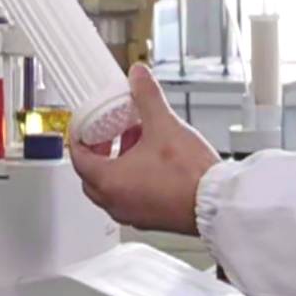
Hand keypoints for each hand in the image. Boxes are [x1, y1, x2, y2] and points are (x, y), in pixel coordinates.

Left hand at [69, 64, 220, 235]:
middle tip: (106, 134)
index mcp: (110, 181)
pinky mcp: (150, 219)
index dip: (78, 138)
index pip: (79, 158)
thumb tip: (138, 76)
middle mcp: (116, 202)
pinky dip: (131, 180)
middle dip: (97, 151)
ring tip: (134, 143)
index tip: (83, 127)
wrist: (217, 204)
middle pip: (91, 176)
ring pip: (110, 189)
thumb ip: (147, 96)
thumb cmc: (189, 175)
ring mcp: (133, 214)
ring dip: (116, 165)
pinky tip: (152, 163)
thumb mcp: (164, 125)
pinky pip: (128, 198)